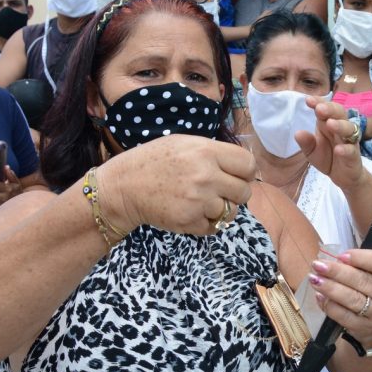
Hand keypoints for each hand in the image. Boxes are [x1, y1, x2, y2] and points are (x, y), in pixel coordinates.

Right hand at [97, 135, 254, 235]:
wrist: (124, 187)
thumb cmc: (154, 161)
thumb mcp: (184, 144)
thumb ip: (213, 152)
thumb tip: (242, 166)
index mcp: (206, 152)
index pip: (247, 165)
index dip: (246, 173)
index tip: (238, 176)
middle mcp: (206, 176)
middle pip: (244, 192)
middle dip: (235, 193)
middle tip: (220, 191)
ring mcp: (198, 200)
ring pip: (230, 212)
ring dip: (220, 210)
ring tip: (202, 202)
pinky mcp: (189, 221)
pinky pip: (214, 227)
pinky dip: (206, 223)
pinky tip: (192, 212)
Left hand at [296, 99, 364, 190]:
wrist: (344, 176)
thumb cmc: (328, 157)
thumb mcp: (312, 151)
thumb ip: (306, 142)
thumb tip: (298, 133)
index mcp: (328, 124)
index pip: (326, 108)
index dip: (319, 102)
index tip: (308, 100)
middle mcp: (341, 129)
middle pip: (340, 113)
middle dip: (330, 109)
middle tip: (319, 108)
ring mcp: (349, 141)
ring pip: (349, 129)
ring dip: (340, 125)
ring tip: (330, 124)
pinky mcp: (354, 156)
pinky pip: (352, 150)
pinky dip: (346, 149)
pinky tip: (339, 149)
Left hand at [308, 249, 371, 347]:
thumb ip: (360, 264)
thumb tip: (335, 260)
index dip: (362, 258)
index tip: (341, 255)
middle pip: (363, 281)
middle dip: (337, 272)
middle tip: (318, 265)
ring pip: (353, 299)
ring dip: (330, 288)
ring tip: (314, 279)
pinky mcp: (365, 328)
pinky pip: (344, 316)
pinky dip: (330, 305)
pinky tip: (319, 296)